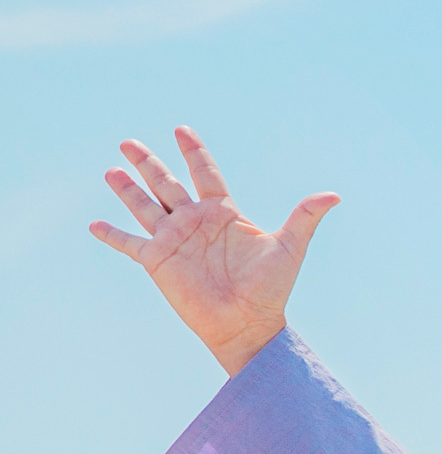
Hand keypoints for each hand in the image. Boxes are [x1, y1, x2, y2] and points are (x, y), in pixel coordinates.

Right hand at [89, 128, 338, 376]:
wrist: (248, 324)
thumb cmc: (271, 288)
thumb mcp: (289, 247)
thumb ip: (305, 217)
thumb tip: (334, 195)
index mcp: (224, 213)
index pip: (205, 173)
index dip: (193, 151)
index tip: (182, 129)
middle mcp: (195, 222)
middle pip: (167, 183)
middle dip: (148, 163)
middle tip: (128, 142)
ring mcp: (174, 240)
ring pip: (144, 206)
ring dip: (127, 190)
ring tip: (111, 171)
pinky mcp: (157, 261)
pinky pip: (129, 244)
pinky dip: (112, 235)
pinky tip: (94, 225)